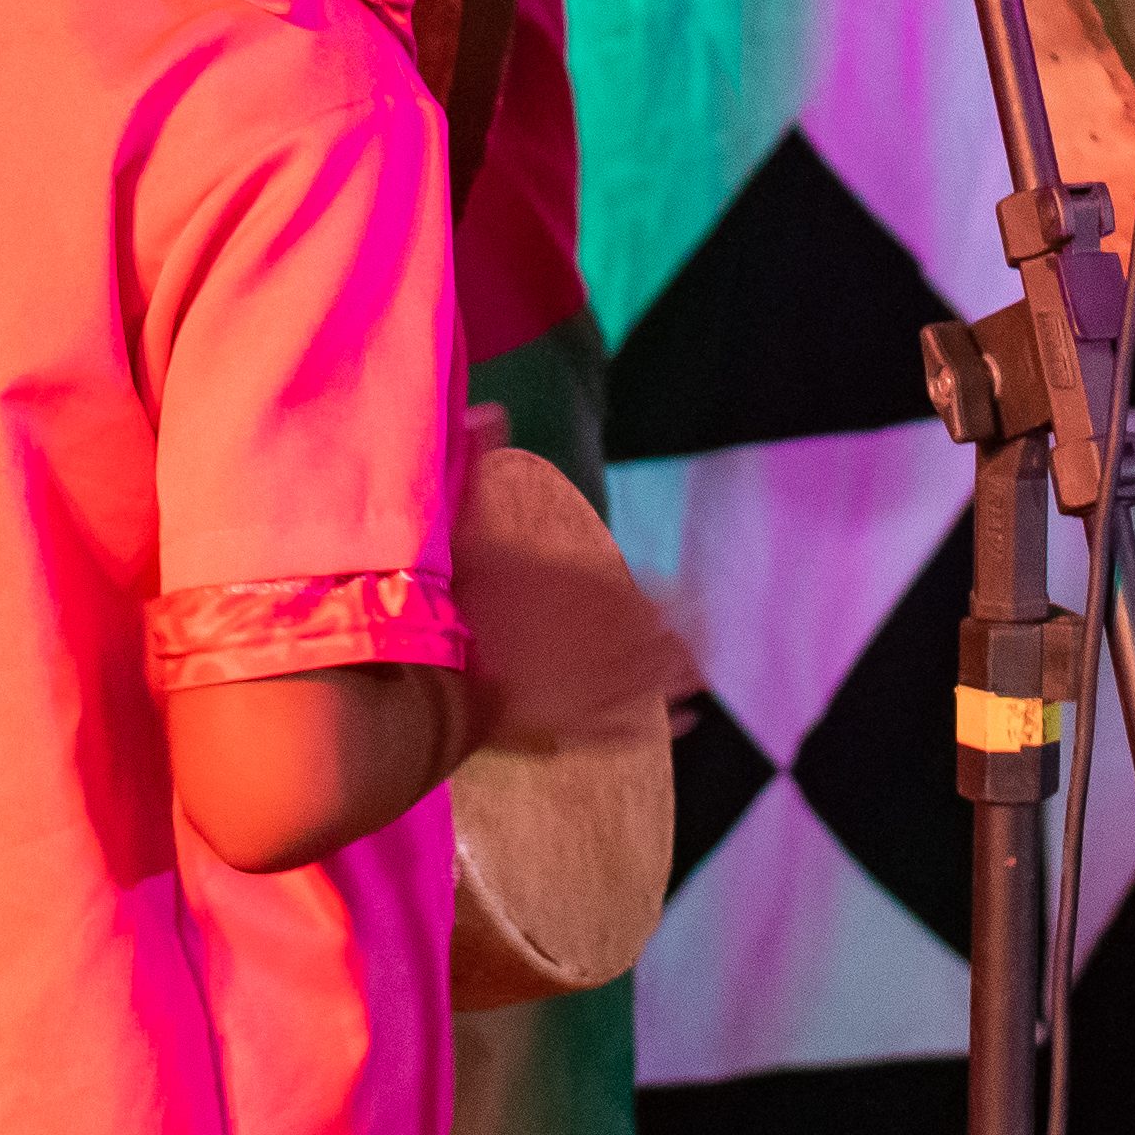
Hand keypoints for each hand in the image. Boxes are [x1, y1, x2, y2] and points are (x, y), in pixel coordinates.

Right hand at [449, 440, 692, 762]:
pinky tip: (683, 721)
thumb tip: (490, 408)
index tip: (692, 592)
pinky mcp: (567, 726)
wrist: (425, 685)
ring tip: (701, 673)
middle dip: (677, 635)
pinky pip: (624, 725)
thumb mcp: (453, 527)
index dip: (662, 592)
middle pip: (648, 636)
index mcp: (570, 592)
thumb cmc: (438, 605)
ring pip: (645, 680)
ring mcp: (582, 687)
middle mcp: (590, 637)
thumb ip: (472, 470)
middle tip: (708, 635)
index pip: (626, 587)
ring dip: (675, 674)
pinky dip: (658, 722)